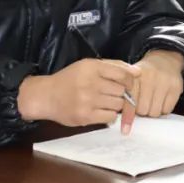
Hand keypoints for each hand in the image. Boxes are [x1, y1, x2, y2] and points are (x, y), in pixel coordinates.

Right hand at [17, 58, 139, 126]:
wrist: (46, 96)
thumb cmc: (70, 79)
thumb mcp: (89, 65)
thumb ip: (114, 66)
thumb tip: (138, 72)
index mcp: (92, 67)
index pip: (123, 74)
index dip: (129, 81)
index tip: (125, 84)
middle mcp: (90, 83)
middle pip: (122, 91)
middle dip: (120, 93)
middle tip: (110, 94)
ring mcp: (87, 101)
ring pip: (118, 104)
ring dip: (115, 104)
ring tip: (103, 102)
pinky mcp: (85, 116)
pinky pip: (111, 117)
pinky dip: (109, 115)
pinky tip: (100, 110)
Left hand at [125, 50, 183, 128]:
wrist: (165, 60)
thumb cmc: (144, 74)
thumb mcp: (131, 79)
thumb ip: (125, 96)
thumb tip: (119, 118)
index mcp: (135, 76)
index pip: (130, 102)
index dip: (127, 116)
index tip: (125, 130)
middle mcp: (149, 77)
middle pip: (143, 110)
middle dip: (141, 111)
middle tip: (143, 104)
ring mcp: (164, 81)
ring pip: (155, 112)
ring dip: (152, 111)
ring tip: (152, 101)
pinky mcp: (176, 87)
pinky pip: (167, 109)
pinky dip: (163, 108)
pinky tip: (161, 99)